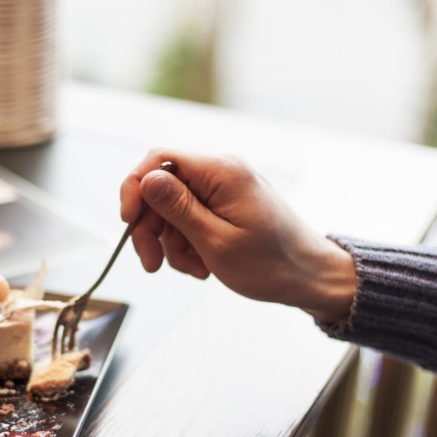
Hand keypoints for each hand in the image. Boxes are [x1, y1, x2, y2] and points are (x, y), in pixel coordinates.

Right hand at [120, 149, 356, 322]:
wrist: (309, 277)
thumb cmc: (272, 264)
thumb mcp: (216, 241)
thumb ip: (178, 208)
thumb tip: (147, 180)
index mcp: (222, 171)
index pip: (159, 159)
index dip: (135, 188)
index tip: (128, 222)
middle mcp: (221, 171)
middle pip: (161, 189)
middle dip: (151, 228)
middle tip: (152, 263)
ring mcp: (223, 188)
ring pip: (171, 209)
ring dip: (171, 243)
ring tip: (193, 268)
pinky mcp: (224, 204)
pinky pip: (188, 218)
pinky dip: (186, 244)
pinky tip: (202, 264)